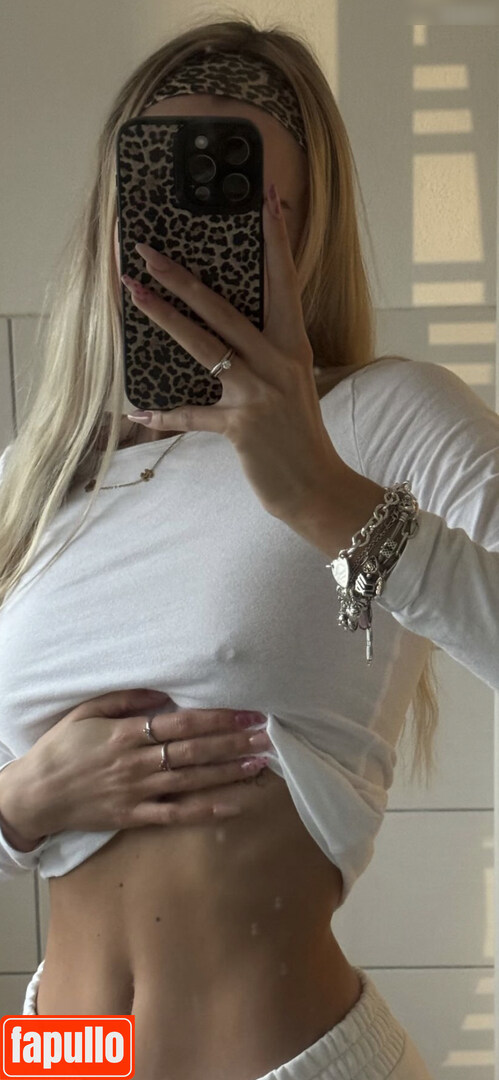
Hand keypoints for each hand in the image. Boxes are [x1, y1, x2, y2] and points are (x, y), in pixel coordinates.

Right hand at [0, 689, 270, 840]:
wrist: (37, 793)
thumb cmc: (62, 747)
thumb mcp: (87, 711)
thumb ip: (126, 700)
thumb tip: (163, 692)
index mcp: (127, 734)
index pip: (182, 723)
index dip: (218, 718)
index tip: (247, 713)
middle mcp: (138, 762)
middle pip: (195, 751)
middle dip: (233, 743)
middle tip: (265, 737)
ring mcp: (138, 791)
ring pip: (192, 781)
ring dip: (227, 772)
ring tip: (258, 764)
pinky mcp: (135, 816)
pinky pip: (176, 814)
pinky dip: (205, 810)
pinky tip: (232, 804)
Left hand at [122, 182, 339, 521]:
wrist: (317, 487)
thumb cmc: (300, 435)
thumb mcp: (292, 384)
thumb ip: (265, 355)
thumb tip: (224, 334)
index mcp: (293, 346)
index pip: (284, 281)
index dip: (276, 238)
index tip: (268, 196)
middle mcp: (278, 362)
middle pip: (224, 308)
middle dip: (182, 277)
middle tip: (147, 251)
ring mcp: (258, 393)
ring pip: (203, 346)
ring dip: (163, 318)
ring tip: (133, 293)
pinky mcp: (240, 426)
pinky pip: (191, 416)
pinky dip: (163, 416)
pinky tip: (135, 411)